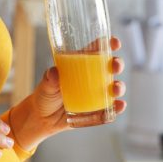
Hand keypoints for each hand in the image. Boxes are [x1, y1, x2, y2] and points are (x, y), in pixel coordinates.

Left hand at [9, 36, 126, 150]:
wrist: (42, 119)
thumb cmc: (44, 95)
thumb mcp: (45, 85)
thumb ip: (49, 78)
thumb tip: (54, 72)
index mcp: (80, 65)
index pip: (97, 51)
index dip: (108, 44)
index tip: (114, 42)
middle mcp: (92, 78)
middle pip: (110, 67)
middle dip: (117, 64)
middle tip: (115, 65)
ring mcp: (96, 94)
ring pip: (114, 87)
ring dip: (119, 86)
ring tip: (115, 89)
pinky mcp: (97, 110)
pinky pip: (111, 108)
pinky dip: (117, 107)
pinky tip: (120, 105)